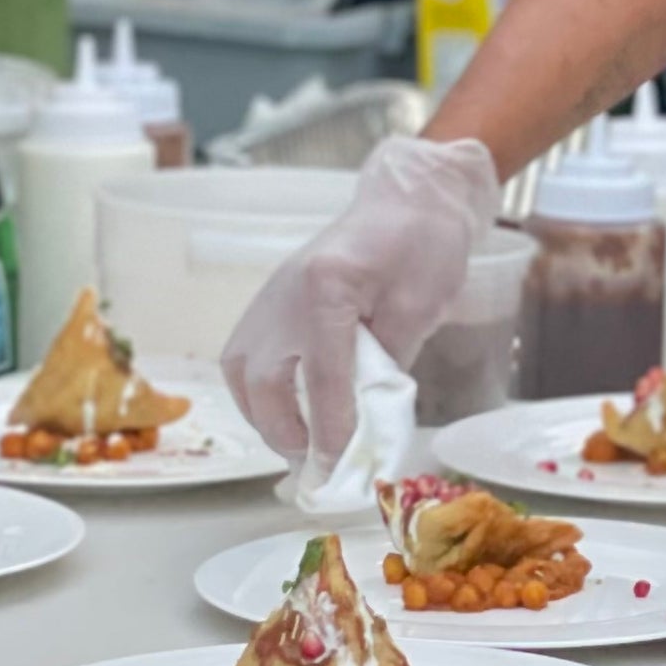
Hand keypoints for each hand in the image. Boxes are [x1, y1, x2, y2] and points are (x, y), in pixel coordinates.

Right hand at [221, 133, 502, 465]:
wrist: (408, 199)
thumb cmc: (424, 245)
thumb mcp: (420, 307)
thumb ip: (389, 363)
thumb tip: (365, 420)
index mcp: (326, 288)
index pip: (322, 378)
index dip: (331, 430)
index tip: (340, 466)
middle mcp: (285, 293)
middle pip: (265, 380)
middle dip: (286, 430)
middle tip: (317, 462)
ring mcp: (269, 296)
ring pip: (241, 371)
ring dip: (263, 415)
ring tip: (297, 442)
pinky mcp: (268, 301)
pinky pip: (244, 355)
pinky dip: (257, 391)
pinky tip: (283, 410)